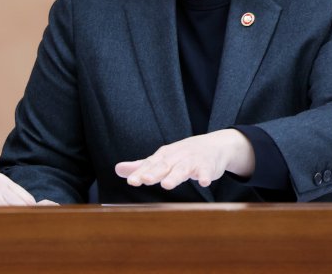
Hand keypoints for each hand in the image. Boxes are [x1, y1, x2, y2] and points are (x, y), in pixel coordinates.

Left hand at [114, 129, 254, 189]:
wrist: (214, 146)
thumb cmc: (182, 155)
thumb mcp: (161, 159)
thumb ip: (140, 166)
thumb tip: (117, 169)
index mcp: (163, 156)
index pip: (149, 165)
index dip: (140, 173)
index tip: (131, 181)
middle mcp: (176, 157)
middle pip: (164, 165)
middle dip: (154, 173)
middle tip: (145, 180)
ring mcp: (192, 161)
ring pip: (182, 169)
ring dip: (175, 176)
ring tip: (167, 185)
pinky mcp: (207, 166)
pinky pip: (206, 172)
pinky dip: (204, 176)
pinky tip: (203, 182)